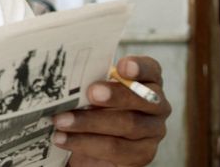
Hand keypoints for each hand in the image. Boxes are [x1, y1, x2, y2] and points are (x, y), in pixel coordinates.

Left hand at [52, 56, 170, 165]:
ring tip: (61, 120)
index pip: (151, 69)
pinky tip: (63, 138)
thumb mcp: (95, 88)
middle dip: (115, 95)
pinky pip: (115, 149)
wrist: (94, 140)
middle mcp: (157, 105)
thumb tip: (67, 77)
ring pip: (127, 125)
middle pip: (141, 99)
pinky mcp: (142, 154)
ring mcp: (153, 131)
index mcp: (148, 81)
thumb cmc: (96, 104)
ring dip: (90, 122)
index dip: (139, 67)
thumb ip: (90, 81)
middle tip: (91, 93)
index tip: (122, 66)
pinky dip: (85, 143)